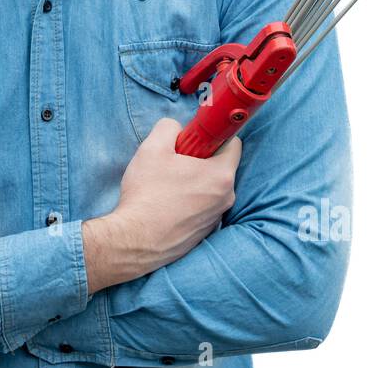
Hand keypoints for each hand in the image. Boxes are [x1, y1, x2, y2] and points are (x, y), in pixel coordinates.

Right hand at [113, 117, 241, 270]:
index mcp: (221, 175)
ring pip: (210, 188)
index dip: (213, 135)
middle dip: (200, 159)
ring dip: (193, 181)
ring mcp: (216, 218)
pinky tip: (166, 204)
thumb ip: (169, 127)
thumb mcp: (152, 148)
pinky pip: (202, 207)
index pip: (232, 143)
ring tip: (165, 185)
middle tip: (173, 162)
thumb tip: (175, 128)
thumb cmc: (146, 195)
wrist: (135, 241)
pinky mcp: (204, 232)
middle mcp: (226, 198)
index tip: (194, 138)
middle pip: (220, 166)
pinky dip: (189, 202)